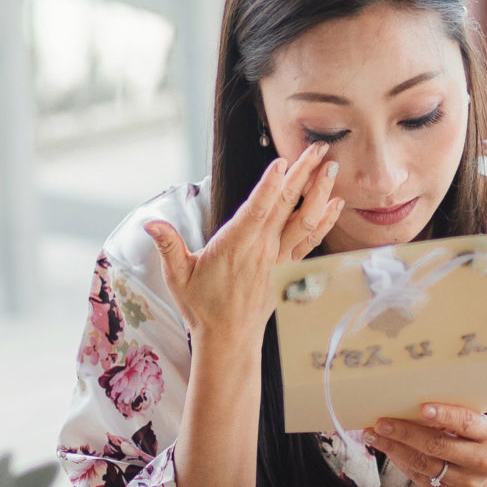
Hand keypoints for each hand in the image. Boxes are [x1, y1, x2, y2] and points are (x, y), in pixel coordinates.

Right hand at [145, 142, 342, 344]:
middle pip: (286, 206)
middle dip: (304, 174)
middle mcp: (262, 249)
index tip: (282, 163)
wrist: (228, 339)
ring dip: (320, 192)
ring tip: (331, 167)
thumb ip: (168, 246)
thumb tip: (151, 224)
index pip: (256, 210)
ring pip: (304, 220)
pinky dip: (325, 220)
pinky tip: (335, 202)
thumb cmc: (202, 306)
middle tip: (319, 147)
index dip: (270, 186)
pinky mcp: (288, 267)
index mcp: (235, 246)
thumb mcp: (177, 276)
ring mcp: (279, 258)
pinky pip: (310, 240)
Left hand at [366, 403, 486, 486]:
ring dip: (394, 448)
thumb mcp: (470, 427)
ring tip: (374, 435)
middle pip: (438, 445)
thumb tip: (406, 402)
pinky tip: (386, 449)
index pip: (466, 423)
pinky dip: (400, 461)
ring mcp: (466, 483)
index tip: (421, 408)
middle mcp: (481, 461)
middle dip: (406, 432)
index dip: (445, 415)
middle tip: (381, 422)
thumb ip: (449, 416)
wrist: (480, 479)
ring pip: (424, 464)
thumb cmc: (468, 441)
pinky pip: (419, 477)